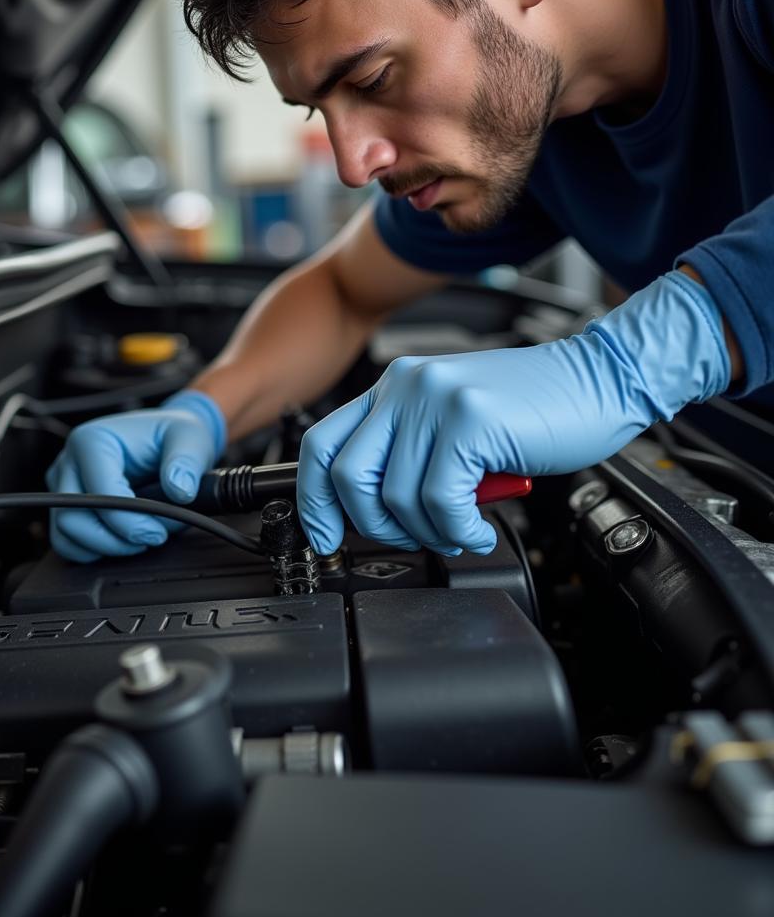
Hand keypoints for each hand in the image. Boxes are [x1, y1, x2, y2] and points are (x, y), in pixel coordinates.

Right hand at [46, 390, 224, 561]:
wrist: (163, 440)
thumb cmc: (171, 436)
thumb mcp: (189, 437)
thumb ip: (186, 462)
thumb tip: (180, 492)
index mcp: (91, 440)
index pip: (99, 495)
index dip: (130, 523)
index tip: (159, 533)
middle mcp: (68, 461)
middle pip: (71, 520)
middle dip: (114, 541)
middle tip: (150, 539)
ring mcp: (61, 484)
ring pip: (65, 537)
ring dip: (104, 549)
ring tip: (139, 540)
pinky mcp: (64, 505)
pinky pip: (66, 542)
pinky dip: (93, 551)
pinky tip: (123, 541)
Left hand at [297, 271, 729, 555]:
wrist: (602, 379)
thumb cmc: (535, 409)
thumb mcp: (456, 423)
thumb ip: (413, 454)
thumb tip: (378, 514)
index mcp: (394, 387)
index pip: (321, 444)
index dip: (314, 500)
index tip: (326, 535)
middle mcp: (404, 387)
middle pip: (345, 476)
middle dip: (373, 526)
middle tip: (412, 538)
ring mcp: (434, 400)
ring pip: (393, 497)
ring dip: (426, 532)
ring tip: (458, 530)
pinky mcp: (469, 420)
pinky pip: (438, 501)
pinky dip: (456, 530)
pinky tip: (477, 528)